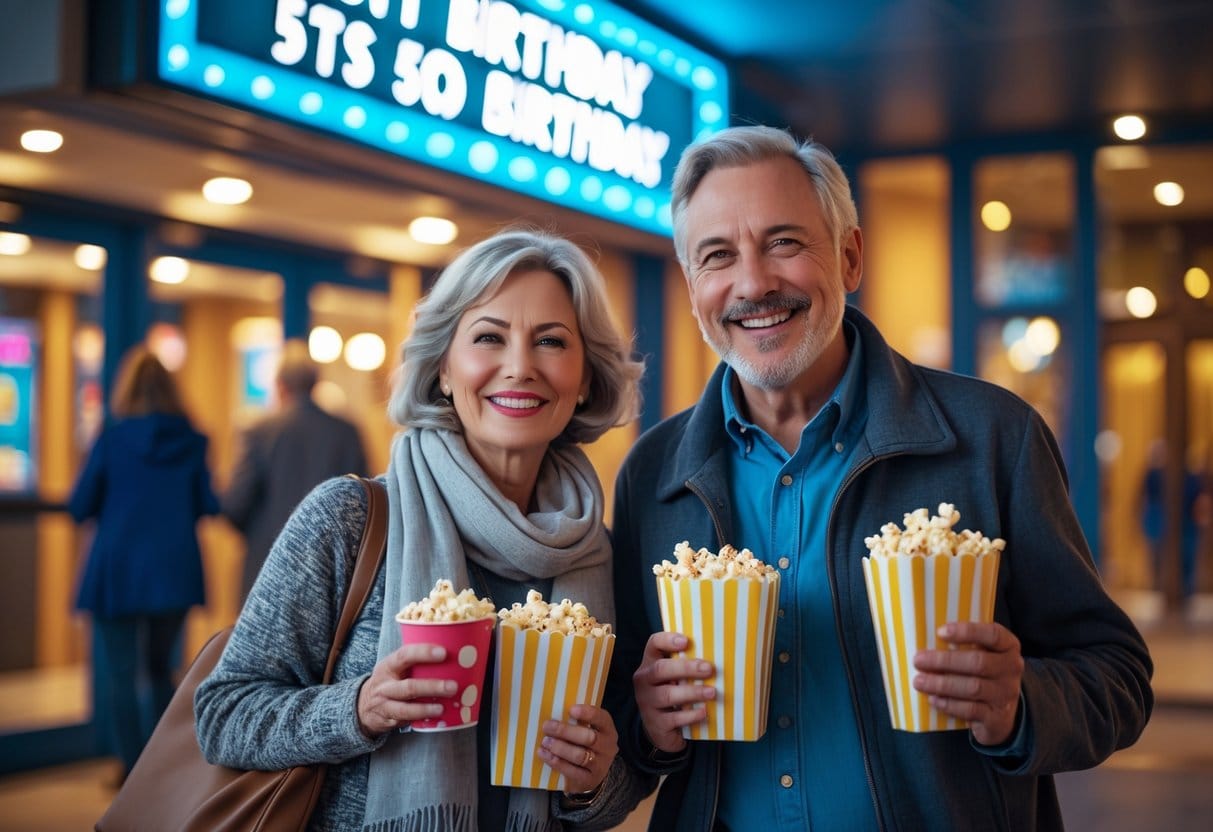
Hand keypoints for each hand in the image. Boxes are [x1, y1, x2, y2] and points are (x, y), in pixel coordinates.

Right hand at [356, 644, 454, 736]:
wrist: (363, 706)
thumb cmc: (390, 680)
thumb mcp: (395, 667)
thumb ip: (415, 661)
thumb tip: (453, 653)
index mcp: (388, 666)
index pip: (404, 655)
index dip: (423, 653)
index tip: (443, 652)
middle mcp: (384, 686)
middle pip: (408, 687)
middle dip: (431, 687)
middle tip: (453, 686)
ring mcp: (385, 705)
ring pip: (405, 709)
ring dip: (425, 709)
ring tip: (442, 708)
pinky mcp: (389, 721)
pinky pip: (405, 721)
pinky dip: (421, 719)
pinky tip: (435, 717)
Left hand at [539, 704, 618, 794]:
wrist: (594, 772)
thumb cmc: (585, 743)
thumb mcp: (588, 730)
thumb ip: (577, 721)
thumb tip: (553, 710)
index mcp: (607, 730)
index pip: (602, 718)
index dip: (588, 713)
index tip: (571, 709)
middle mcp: (607, 747)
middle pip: (589, 738)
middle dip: (565, 731)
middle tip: (547, 726)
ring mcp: (600, 765)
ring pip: (580, 756)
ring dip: (560, 748)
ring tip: (545, 741)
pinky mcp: (589, 780)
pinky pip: (572, 771)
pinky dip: (556, 762)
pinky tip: (544, 754)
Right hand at [632, 631, 715, 753]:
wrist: (661, 730)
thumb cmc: (673, 695)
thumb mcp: (674, 678)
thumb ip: (686, 667)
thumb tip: (717, 657)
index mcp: (650, 663)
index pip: (653, 644)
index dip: (668, 640)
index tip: (686, 641)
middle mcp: (644, 681)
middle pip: (660, 669)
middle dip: (686, 668)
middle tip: (708, 669)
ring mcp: (647, 703)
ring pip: (667, 695)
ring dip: (692, 692)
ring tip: (711, 692)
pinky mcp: (656, 724)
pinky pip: (673, 718)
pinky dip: (691, 715)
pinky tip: (704, 712)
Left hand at [912, 621, 1024, 745]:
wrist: (1001, 712)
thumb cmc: (983, 674)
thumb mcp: (982, 654)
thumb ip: (963, 645)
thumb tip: (926, 639)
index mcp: (1008, 646)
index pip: (993, 634)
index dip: (967, 631)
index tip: (940, 632)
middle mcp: (1011, 669)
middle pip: (978, 662)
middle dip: (944, 661)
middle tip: (918, 660)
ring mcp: (1006, 694)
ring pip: (973, 687)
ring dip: (942, 684)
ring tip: (919, 681)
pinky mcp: (997, 717)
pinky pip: (971, 710)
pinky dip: (949, 704)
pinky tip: (934, 699)